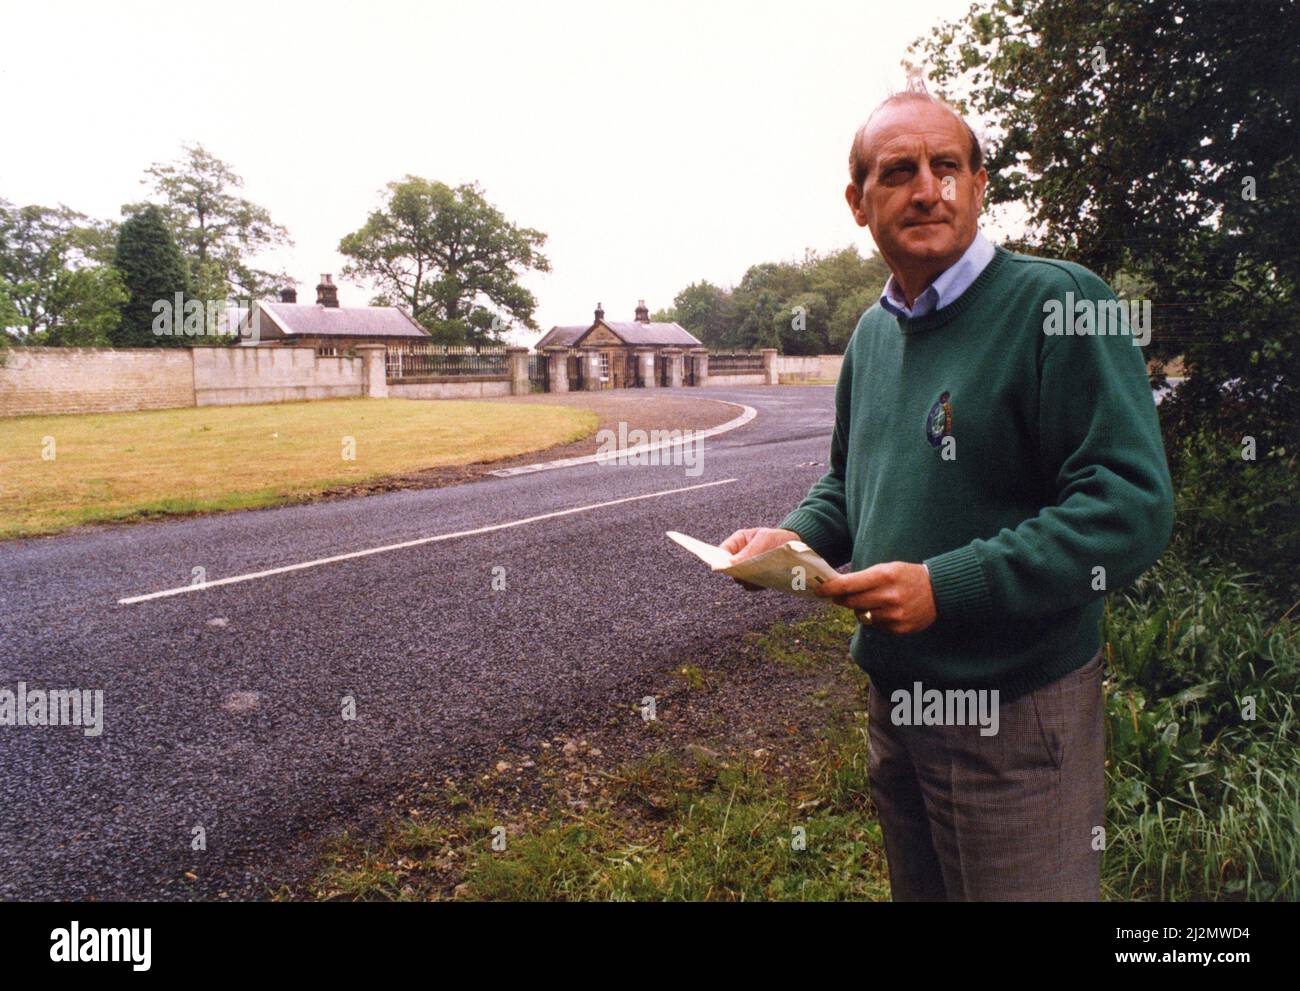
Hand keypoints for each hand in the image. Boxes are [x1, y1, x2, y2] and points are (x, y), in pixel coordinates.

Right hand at [720, 527, 800, 589]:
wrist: (796, 546)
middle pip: (729, 569)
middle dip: (738, 572)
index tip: (727, 567)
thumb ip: (748, 552)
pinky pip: (750, 586)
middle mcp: (739, 556)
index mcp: (738, 542)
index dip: (720, 560)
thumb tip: (731, 564)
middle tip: (751, 571)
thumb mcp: (764, 540)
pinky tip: (767, 578)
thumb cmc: (778, 538)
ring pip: (739, 579)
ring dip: (749, 579)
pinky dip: (757, 585)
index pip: (722, 552)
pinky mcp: (755, 579)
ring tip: (764, 573)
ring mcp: (746, 569)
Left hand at [816, 562, 936, 634]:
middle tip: (839, 596)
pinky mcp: (900, 628)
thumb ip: (863, 578)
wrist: (938, 590)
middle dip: (842, 599)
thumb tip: (836, 589)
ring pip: (862, 616)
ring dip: (861, 609)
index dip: (830, 589)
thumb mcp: (887, 568)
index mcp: (884, 576)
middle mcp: (888, 596)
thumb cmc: (907, 576)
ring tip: (873, 600)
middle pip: (851, 602)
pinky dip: (876, 619)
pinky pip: (876, 626)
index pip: (848, 585)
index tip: (819, 590)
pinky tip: (887, 610)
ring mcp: (894, 614)